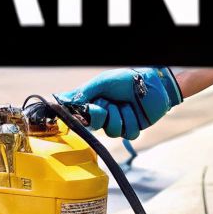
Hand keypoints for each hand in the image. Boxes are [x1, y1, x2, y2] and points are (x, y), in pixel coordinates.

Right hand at [60, 67, 182, 140]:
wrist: (152, 82)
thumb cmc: (126, 79)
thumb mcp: (102, 82)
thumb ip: (83, 92)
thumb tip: (61, 99)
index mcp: (94, 104)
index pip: (82, 117)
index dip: (88, 115)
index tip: (93, 107)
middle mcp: (104, 116)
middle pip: (96, 127)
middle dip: (104, 114)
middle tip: (111, 102)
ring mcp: (118, 123)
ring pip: (113, 132)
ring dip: (120, 116)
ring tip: (126, 104)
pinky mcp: (132, 128)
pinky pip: (129, 134)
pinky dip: (132, 121)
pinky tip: (136, 111)